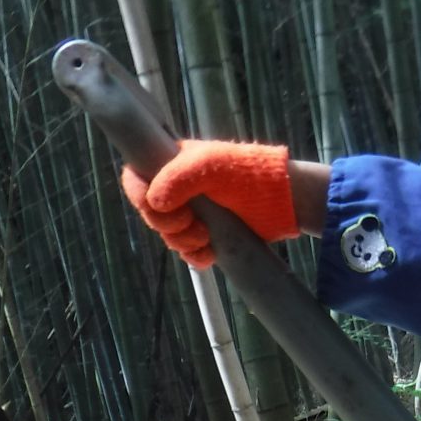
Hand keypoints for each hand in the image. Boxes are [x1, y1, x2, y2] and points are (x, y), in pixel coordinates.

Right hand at [121, 140, 297, 269]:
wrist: (283, 200)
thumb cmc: (246, 173)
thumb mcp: (208, 164)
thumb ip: (176, 178)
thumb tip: (154, 202)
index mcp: (172, 164)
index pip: (136, 179)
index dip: (140, 196)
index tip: (158, 206)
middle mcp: (178, 189)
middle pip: (151, 213)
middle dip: (167, 224)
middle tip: (190, 222)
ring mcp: (194, 214)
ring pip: (169, 235)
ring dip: (183, 241)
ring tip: (205, 237)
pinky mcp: (210, 235)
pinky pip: (188, 252)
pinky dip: (195, 256)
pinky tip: (209, 255)